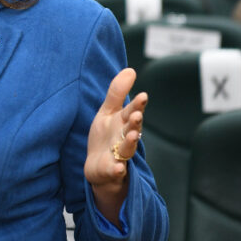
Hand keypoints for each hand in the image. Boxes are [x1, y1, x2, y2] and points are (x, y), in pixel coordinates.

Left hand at [85, 68, 146, 188]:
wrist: (98, 165)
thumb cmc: (106, 136)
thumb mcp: (108, 112)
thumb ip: (117, 92)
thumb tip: (131, 70)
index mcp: (123, 122)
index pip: (132, 111)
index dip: (137, 104)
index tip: (142, 96)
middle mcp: (124, 137)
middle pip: (132, 129)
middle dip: (136, 122)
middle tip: (137, 115)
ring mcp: (119, 154)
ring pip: (127, 148)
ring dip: (130, 142)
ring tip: (132, 135)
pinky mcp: (111, 170)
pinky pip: (115, 170)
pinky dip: (117, 169)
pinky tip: (118, 168)